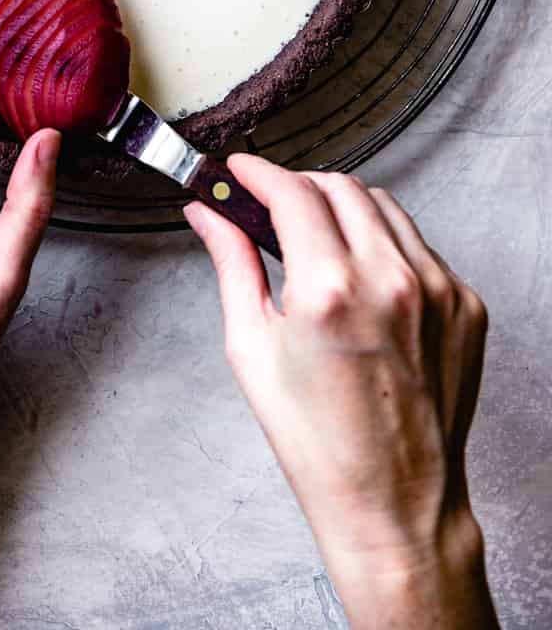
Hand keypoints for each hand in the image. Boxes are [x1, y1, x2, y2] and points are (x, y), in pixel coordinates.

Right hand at [187, 158, 496, 629]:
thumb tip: (209, 214)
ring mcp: (437, 290)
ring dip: (344, 209)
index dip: (258, 172)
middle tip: (271, 207)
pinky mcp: (465, 305)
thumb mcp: (251, 349)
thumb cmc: (318, 443)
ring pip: (384, 207)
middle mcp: (390, 279)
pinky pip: (418, 246)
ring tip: (317, 244)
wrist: (393, 503)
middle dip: (299, 187)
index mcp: (329, 289)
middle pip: (340, 187)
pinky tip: (361, 282)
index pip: (292, 191)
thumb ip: (231, 264)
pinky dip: (385, 247)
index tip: (241, 171)